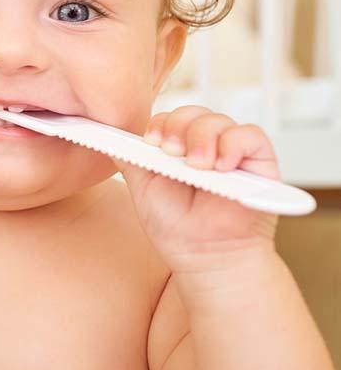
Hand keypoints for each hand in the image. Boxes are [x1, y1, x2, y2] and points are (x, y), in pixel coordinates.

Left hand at [118, 106, 279, 270]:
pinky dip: (233, 145)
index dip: (160, 124)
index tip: (151, 141)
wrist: (204, 257)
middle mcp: (207, 147)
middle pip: (194, 112)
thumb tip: (108, 134)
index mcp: (179, 150)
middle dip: (178, 126)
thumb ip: (130, 158)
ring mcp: (233, 153)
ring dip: (203, 137)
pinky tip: (220, 166)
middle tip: (172, 152)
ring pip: (219, 120)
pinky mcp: (261, 163)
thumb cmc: (176, 228)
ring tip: (198, 166)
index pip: (170, 118)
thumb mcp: (142, 188)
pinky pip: (250, 135)